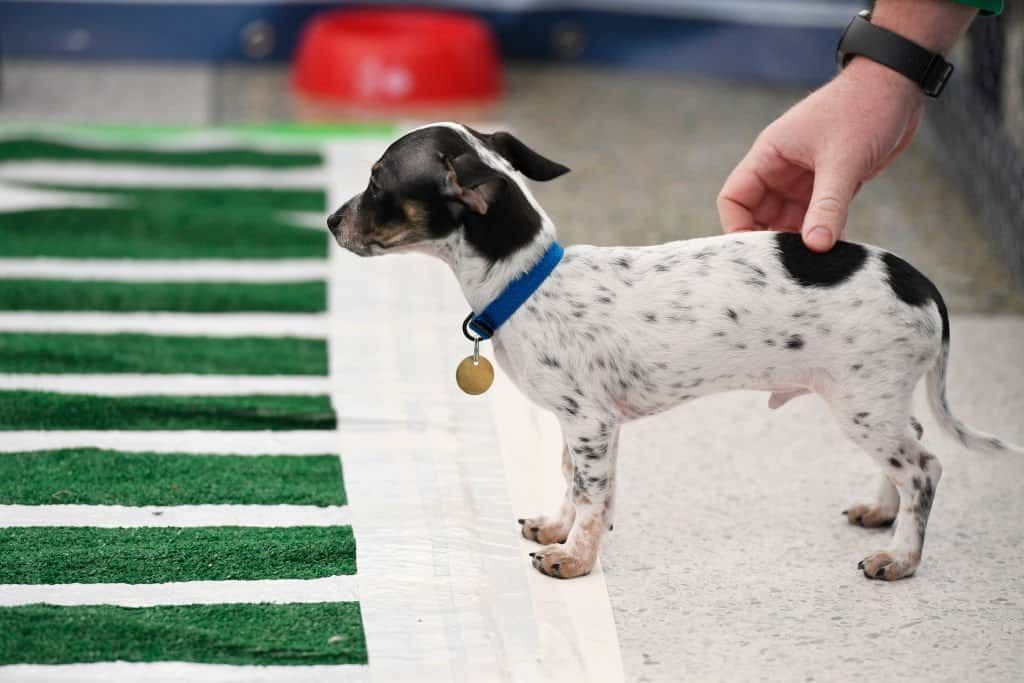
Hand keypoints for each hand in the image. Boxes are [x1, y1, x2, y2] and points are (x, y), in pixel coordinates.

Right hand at [717, 58, 924, 251]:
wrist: (899, 85)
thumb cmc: (864, 108)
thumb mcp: (843, 161)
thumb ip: (828, 206)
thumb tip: (816, 246)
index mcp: (769, 155)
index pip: (734, 198)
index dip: (737, 227)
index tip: (757, 253)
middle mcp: (781, 169)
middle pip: (758, 215)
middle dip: (769, 240)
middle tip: (787, 267)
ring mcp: (804, 178)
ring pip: (787, 220)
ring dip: (796, 241)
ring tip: (811, 265)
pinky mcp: (829, 184)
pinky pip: (815, 218)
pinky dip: (820, 235)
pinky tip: (833, 252)